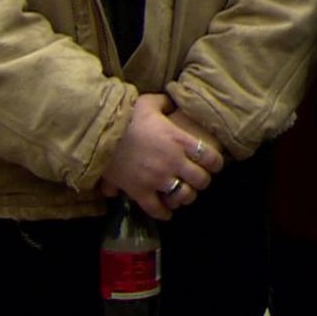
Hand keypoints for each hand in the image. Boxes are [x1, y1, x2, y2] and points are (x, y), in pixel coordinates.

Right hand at [100, 94, 224, 219]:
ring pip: (184, 196)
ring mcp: (157, 179)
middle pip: (201, 180)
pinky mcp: (140, 191)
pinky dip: (164, 213)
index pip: (210, 157)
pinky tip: (167, 212)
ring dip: (186, 196)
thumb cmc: (126, 117)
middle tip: (198, 179)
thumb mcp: (149, 102)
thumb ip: (165, 102)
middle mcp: (173, 162)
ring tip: (183, 193)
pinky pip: (157, 209)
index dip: (216, 163)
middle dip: (202, 181)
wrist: (100, 134)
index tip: (214, 164)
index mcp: (179, 140)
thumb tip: (172, 102)